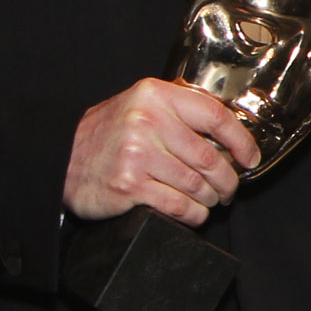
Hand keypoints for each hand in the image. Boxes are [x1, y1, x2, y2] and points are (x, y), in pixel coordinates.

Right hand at [64, 79, 258, 226]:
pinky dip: (192, 214)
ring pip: (197, 185)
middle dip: (227, 180)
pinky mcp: (129, 186)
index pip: (215, 116)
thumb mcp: (139, 105)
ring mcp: (137, 155)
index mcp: (155, 96)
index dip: (241, 140)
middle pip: (210, 157)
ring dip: (210, 199)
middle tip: (229, 188)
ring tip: (208, 200)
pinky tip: (192, 212)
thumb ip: (178, 109)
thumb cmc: (106, 134)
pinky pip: (178, 205)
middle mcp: (147, 121)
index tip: (250, 157)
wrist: (60, 158)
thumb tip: (227, 129)